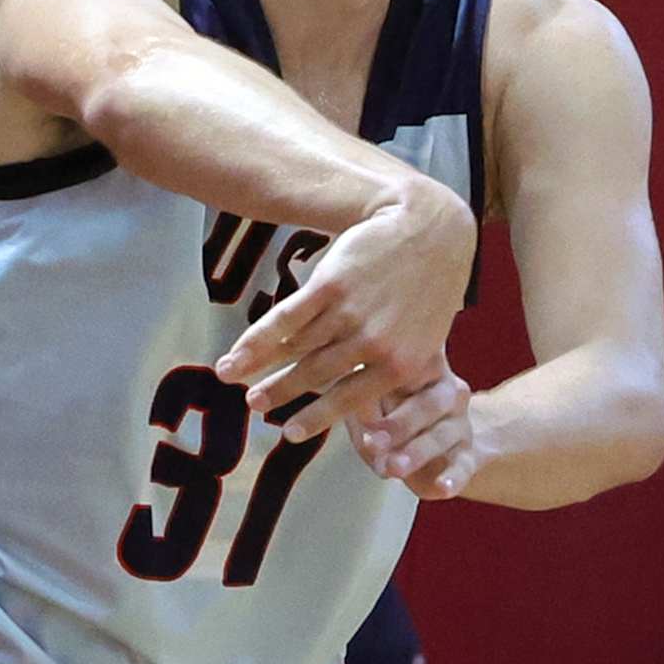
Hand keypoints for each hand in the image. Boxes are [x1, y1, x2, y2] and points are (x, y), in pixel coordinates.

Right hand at [215, 181, 474, 441]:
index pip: (348, 400)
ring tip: (232, 377)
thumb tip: (372, 405)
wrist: (431, 228)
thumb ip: (397, 370)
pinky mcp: (331, 284)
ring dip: (259, 367)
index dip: (316, 418)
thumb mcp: (427, 337)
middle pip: (315, 375)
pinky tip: (237, 353)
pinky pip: (286, 320)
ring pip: (296, 348)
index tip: (290, 434)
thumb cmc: (430, 287)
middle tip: (254, 405)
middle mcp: (372, 343)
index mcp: (400, 364)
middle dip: (280, 393)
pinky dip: (256, 340)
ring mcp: (350, 313)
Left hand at [349, 353, 475, 499]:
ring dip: (416, 452)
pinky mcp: (467, 455)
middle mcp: (448, 391)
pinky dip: (453, 478)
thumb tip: (357, 423)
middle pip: (428, 404)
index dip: (382, 391)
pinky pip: (463, 465)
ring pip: (441, 435)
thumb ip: (363, 411)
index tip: (356, 410)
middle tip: (373, 443)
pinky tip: (442, 486)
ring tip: (393, 468)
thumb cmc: (395, 411)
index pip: (408, 372)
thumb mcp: (372, 403)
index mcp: (424, 367)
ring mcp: (460, 423)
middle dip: (399, 425)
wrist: (439, 435)